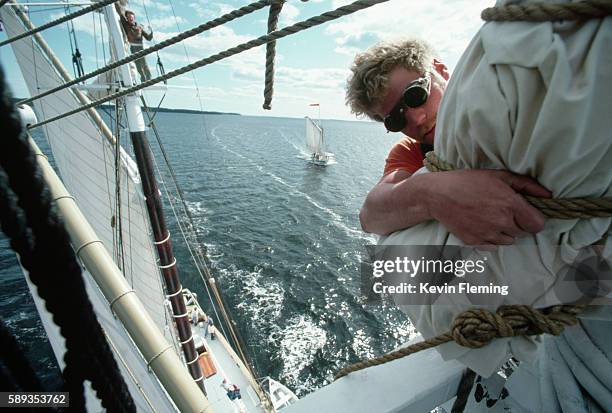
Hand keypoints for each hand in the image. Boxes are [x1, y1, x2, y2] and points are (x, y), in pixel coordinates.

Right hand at [424, 169, 550, 245]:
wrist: (437, 195)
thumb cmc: (467, 181)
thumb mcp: (498, 175)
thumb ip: (526, 184)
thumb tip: (549, 195)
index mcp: (510, 204)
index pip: (537, 225)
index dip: (534, 220)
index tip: (527, 214)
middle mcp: (501, 222)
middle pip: (523, 233)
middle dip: (518, 224)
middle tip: (505, 212)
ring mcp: (487, 234)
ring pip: (508, 241)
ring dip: (505, 232)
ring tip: (492, 218)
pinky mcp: (475, 242)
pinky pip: (493, 246)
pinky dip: (491, 239)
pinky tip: (481, 225)